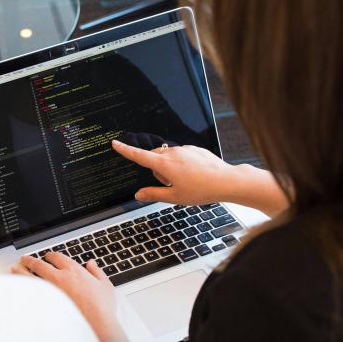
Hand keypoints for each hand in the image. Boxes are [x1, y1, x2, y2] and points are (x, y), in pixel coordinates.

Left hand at [12, 253, 131, 341]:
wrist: (96, 325)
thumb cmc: (101, 308)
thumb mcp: (105, 286)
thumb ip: (97, 272)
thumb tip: (91, 264)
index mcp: (74, 271)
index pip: (57, 257)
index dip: (51, 255)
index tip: (48, 256)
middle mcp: (59, 278)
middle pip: (39, 264)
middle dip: (30, 260)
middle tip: (25, 259)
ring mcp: (49, 291)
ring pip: (30, 277)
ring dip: (21, 271)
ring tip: (15, 269)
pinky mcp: (44, 304)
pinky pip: (29, 293)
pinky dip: (22, 288)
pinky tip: (18, 288)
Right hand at [112, 139, 234, 203]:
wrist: (226, 181)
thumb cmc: (202, 190)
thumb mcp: (174, 197)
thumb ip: (153, 194)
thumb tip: (139, 194)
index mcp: (165, 165)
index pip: (139, 156)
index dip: (125, 150)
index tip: (116, 144)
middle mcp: (173, 153)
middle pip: (154, 157)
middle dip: (156, 169)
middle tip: (169, 184)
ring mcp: (185, 149)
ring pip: (168, 156)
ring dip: (169, 167)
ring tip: (185, 181)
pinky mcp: (194, 149)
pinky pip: (181, 154)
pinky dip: (181, 164)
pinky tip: (194, 175)